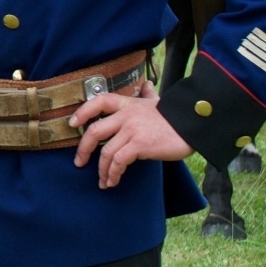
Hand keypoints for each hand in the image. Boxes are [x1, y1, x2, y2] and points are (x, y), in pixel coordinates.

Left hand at [70, 81, 192, 188]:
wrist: (193, 125)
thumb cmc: (174, 116)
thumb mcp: (157, 102)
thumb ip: (148, 95)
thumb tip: (147, 85)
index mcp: (127, 104)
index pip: (98, 101)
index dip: (82, 112)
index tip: (72, 124)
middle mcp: (126, 116)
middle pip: (94, 131)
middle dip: (83, 149)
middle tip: (79, 162)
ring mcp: (132, 130)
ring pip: (106, 151)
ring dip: (101, 170)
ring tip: (102, 181)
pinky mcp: (140, 145)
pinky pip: (119, 161)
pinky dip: (113, 173)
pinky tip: (113, 181)